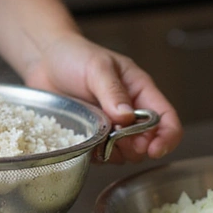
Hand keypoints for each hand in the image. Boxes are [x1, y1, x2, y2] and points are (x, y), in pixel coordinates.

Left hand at [23, 32, 182, 163]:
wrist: (45, 61)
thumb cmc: (75, 56)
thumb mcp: (97, 68)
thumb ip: (113, 92)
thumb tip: (126, 117)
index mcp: (140, 91)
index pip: (166, 118)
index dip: (166, 137)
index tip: (154, 150)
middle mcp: (129, 112)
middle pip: (147, 143)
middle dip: (136, 147)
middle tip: (117, 139)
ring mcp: (111, 127)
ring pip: (125, 154)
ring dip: (114, 152)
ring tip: (98, 136)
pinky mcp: (92, 137)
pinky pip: (101, 156)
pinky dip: (96, 155)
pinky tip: (85, 141)